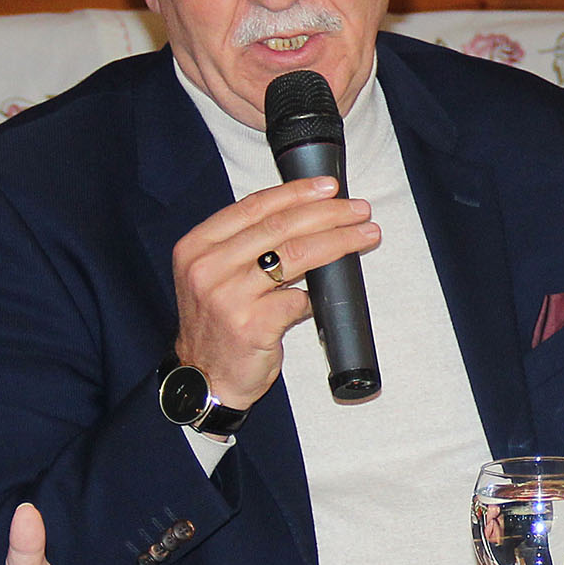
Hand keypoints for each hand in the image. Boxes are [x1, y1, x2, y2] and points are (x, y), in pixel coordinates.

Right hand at [168, 176, 379, 409]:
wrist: (205, 377)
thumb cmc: (220, 324)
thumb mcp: (216, 276)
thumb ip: (247, 246)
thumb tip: (307, 216)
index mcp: (197, 246)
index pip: (253, 206)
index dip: (296, 193)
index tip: (328, 187)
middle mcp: (207, 267)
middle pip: (279, 226)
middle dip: (327, 213)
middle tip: (359, 210)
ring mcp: (227, 296)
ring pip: (295, 255)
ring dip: (338, 241)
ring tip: (366, 235)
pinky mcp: (251, 325)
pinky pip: (298, 299)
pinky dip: (319, 294)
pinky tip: (334, 292)